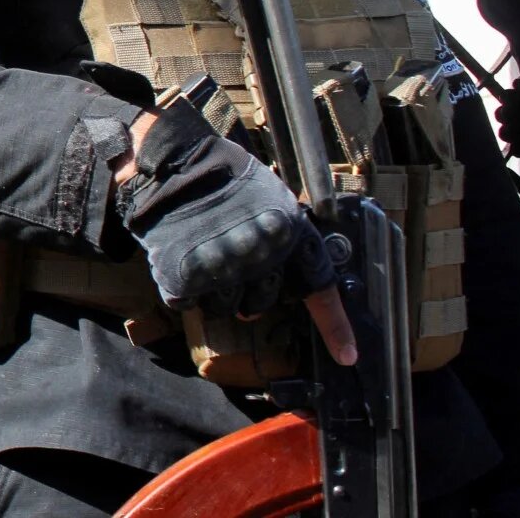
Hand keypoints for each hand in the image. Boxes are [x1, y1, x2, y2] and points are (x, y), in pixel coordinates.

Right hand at [115, 106, 356, 366]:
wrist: (172, 163)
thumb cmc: (223, 175)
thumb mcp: (272, 196)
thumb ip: (286, 236)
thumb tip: (297, 267)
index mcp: (288, 234)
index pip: (320, 291)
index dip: (335, 328)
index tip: (347, 356)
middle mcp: (260, 256)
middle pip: (262, 305)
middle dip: (248, 290)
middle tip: (231, 260)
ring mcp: (221, 269)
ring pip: (224, 308)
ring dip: (214, 290)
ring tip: (203, 253)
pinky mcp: (185, 278)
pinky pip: (189, 301)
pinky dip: (183, 286)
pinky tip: (180, 257)